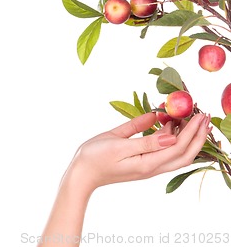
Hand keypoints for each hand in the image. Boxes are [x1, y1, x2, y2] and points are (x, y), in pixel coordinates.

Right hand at [68, 112, 210, 192]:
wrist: (81, 174)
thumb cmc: (94, 157)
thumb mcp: (117, 144)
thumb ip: (144, 139)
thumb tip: (170, 133)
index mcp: (147, 163)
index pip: (179, 147)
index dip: (193, 131)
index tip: (201, 113)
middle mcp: (152, 168)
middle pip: (185, 154)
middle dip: (198, 135)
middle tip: (205, 115)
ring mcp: (148, 167)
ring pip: (178, 154)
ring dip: (189, 137)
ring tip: (192, 118)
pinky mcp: (143, 163)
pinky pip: (166, 152)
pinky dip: (174, 139)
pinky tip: (170, 126)